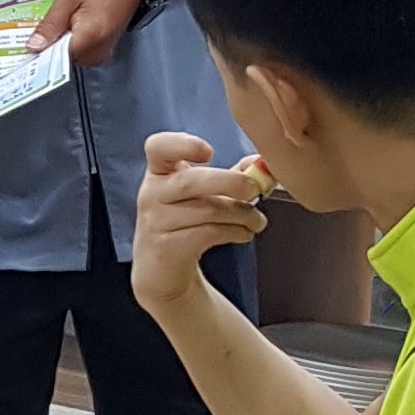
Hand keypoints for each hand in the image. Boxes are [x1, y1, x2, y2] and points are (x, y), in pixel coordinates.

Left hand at [28, 0, 142, 67]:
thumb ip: (51, 23)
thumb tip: (33, 47)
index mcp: (89, 37)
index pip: (56, 57)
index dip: (40, 51)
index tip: (24, 46)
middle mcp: (97, 52)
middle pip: (62, 59)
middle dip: (50, 46)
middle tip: (41, 27)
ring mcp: (102, 53)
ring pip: (70, 57)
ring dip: (60, 44)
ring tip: (57, 23)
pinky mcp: (103, 50)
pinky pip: (80, 53)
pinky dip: (71, 43)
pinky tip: (68, 27)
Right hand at [130, 129, 269, 322]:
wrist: (162, 270)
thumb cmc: (185, 222)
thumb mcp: (203, 194)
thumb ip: (232, 175)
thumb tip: (262, 164)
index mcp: (159, 171)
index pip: (158, 148)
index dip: (182, 144)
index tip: (209, 153)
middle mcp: (152, 194)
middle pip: (189, 182)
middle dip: (229, 182)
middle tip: (255, 189)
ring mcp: (156, 222)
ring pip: (206, 211)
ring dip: (242, 214)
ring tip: (257, 220)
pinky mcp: (167, 248)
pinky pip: (208, 234)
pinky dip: (235, 232)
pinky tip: (244, 233)